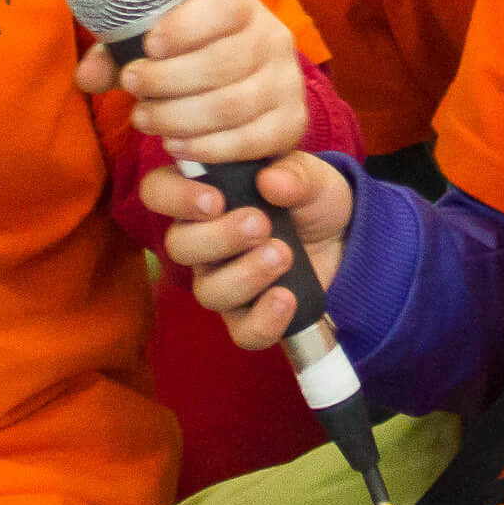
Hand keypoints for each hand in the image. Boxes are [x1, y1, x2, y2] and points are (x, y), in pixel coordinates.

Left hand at [75, 0, 305, 164]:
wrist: (250, 85)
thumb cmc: (194, 57)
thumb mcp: (160, 45)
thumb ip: (120, 55)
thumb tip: (85, 77)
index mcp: (241, 7)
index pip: (221, 8)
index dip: (183, 28)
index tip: (148, 47)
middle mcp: (272, 39)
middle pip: (220, 63)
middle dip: (166, 80)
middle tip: (133, 88)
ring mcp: (285, 83)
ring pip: (231, 105)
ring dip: (178, 117)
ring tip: (145, 120)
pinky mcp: (291, 123)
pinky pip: (249, 140)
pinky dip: (207, 147)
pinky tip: (176, 145)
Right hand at [143, 153, 353, 348]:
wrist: (344, 238)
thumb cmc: (311, 197)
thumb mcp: (311, 177)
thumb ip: (294, 174)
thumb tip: (271, 181)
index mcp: (204, 193)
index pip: (159, 191)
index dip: (174, 197)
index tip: (213, 200)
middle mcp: (202, 239)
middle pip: (179, 247)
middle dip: (219, 237)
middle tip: (259, 224)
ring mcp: (222, 280)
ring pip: (208, 291)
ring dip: (246, 274)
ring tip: (283, 254)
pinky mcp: (249, 315)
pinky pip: (242, 330)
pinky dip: (264, 318)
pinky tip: (286, 297)